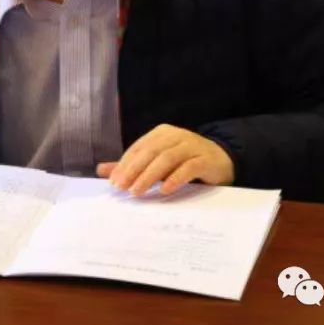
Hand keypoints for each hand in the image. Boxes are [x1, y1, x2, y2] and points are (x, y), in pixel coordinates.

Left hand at [96, 124, 233, 195]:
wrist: (221, 160)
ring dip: (150, 176)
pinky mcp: (205, 160)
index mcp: (161, 133)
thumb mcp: (157, 162)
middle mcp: (176, 136)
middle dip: (133, 170)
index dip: (124, 164)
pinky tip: (165, 190)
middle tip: (121, 187)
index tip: (113, 182)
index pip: (139, 148)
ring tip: (137, 191)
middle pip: (151, 152)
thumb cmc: (184, 161)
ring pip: (167, 159)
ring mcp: (192, 146)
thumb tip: (101, 170)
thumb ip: (132, 165)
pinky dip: (175, 178)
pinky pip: (188, 168)